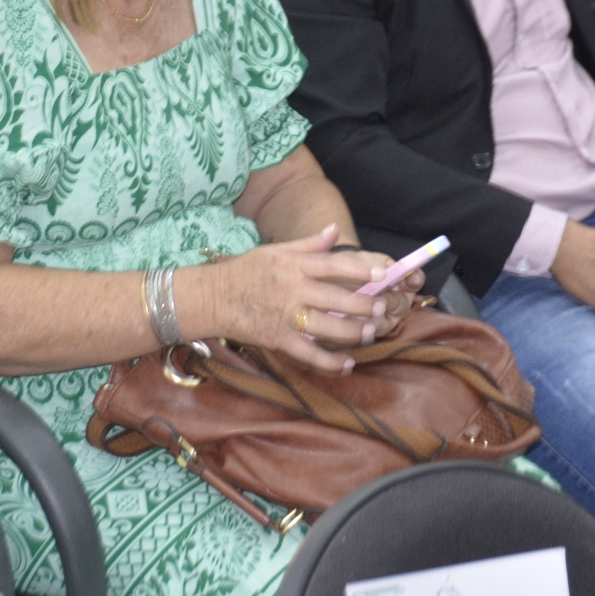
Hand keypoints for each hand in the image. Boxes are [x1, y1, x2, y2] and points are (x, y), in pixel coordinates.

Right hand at [193, 225, 411, 373]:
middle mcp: (291, 289)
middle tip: (382, 309)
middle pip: (334, 298)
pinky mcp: (276, 339)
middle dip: (362, 305)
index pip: (332, 265)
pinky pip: (307, 354)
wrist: (212, 297)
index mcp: (293, 265)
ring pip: (325, 327)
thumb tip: (334, 230)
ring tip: (370, 334)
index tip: (382, 274)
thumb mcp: (275, 251)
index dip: (359, 270)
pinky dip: (328, 362)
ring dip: (351, 333)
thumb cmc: (246, 271)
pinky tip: (346, 365)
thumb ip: (309, 244)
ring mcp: (284, 316)